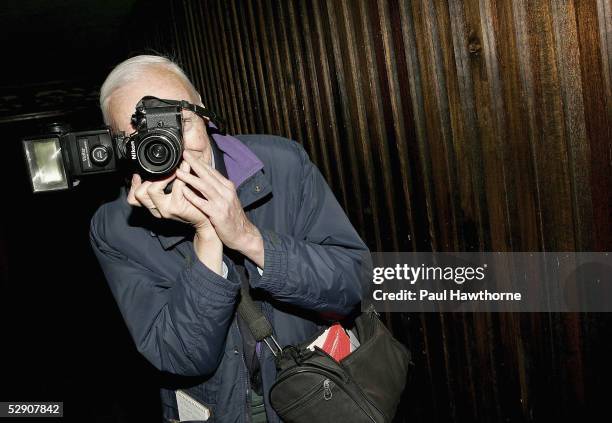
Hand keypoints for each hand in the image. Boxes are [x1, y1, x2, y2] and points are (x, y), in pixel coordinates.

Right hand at [127, 163, 222, 273]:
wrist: (207, 220)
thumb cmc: (192, 203)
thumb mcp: (174, 194)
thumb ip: (164, 184)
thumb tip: (160, 165)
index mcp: (155, 206)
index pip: (133, 199)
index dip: (133, 185)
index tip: (139, 173)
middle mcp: (157, 209)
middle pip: (139, 194)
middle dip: (147, 179)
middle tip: (161, 169)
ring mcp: (166, 209)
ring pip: (151, 191)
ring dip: (162, 175)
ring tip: (173, 167)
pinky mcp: (178, 207)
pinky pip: (175, 187)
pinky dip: (181, 174)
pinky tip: (187, 165)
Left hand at [176, 150, 264, 266]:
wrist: (243, 234)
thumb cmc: (233, 217)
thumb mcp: (228, 199)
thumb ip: (218, 188)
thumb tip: (205, 178)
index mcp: (228, 187)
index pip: (213, 171)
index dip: (201, 162)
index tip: (190, 155)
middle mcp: (226, 192)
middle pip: (208, 175)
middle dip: (195, 163)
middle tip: (184, 154)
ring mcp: (222, 203)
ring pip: (204, 186)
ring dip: (190, 178)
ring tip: (179, 171)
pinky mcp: (217, 214)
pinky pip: (202, 203)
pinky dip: (192, 196)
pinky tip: (183, 191)